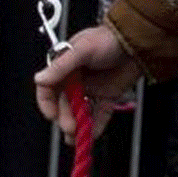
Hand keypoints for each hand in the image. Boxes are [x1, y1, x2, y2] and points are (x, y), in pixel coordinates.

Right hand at [35, 25, 143, 140]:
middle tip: (71, 127)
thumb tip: (39, 79)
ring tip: (78, 138)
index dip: (47, 103)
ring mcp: (93, 88)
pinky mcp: (109, 94)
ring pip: (80, 112)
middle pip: (65, 104)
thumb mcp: (83, 49)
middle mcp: (77, 79)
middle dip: (65, 118)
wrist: (139, 40)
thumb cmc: (110, 38)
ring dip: (78, 126)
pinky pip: (100, 113)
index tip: (52, 115)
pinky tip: (94, 135)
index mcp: (66, 67)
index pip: (49, 88)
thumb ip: (61, 66)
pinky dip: (97, 126)